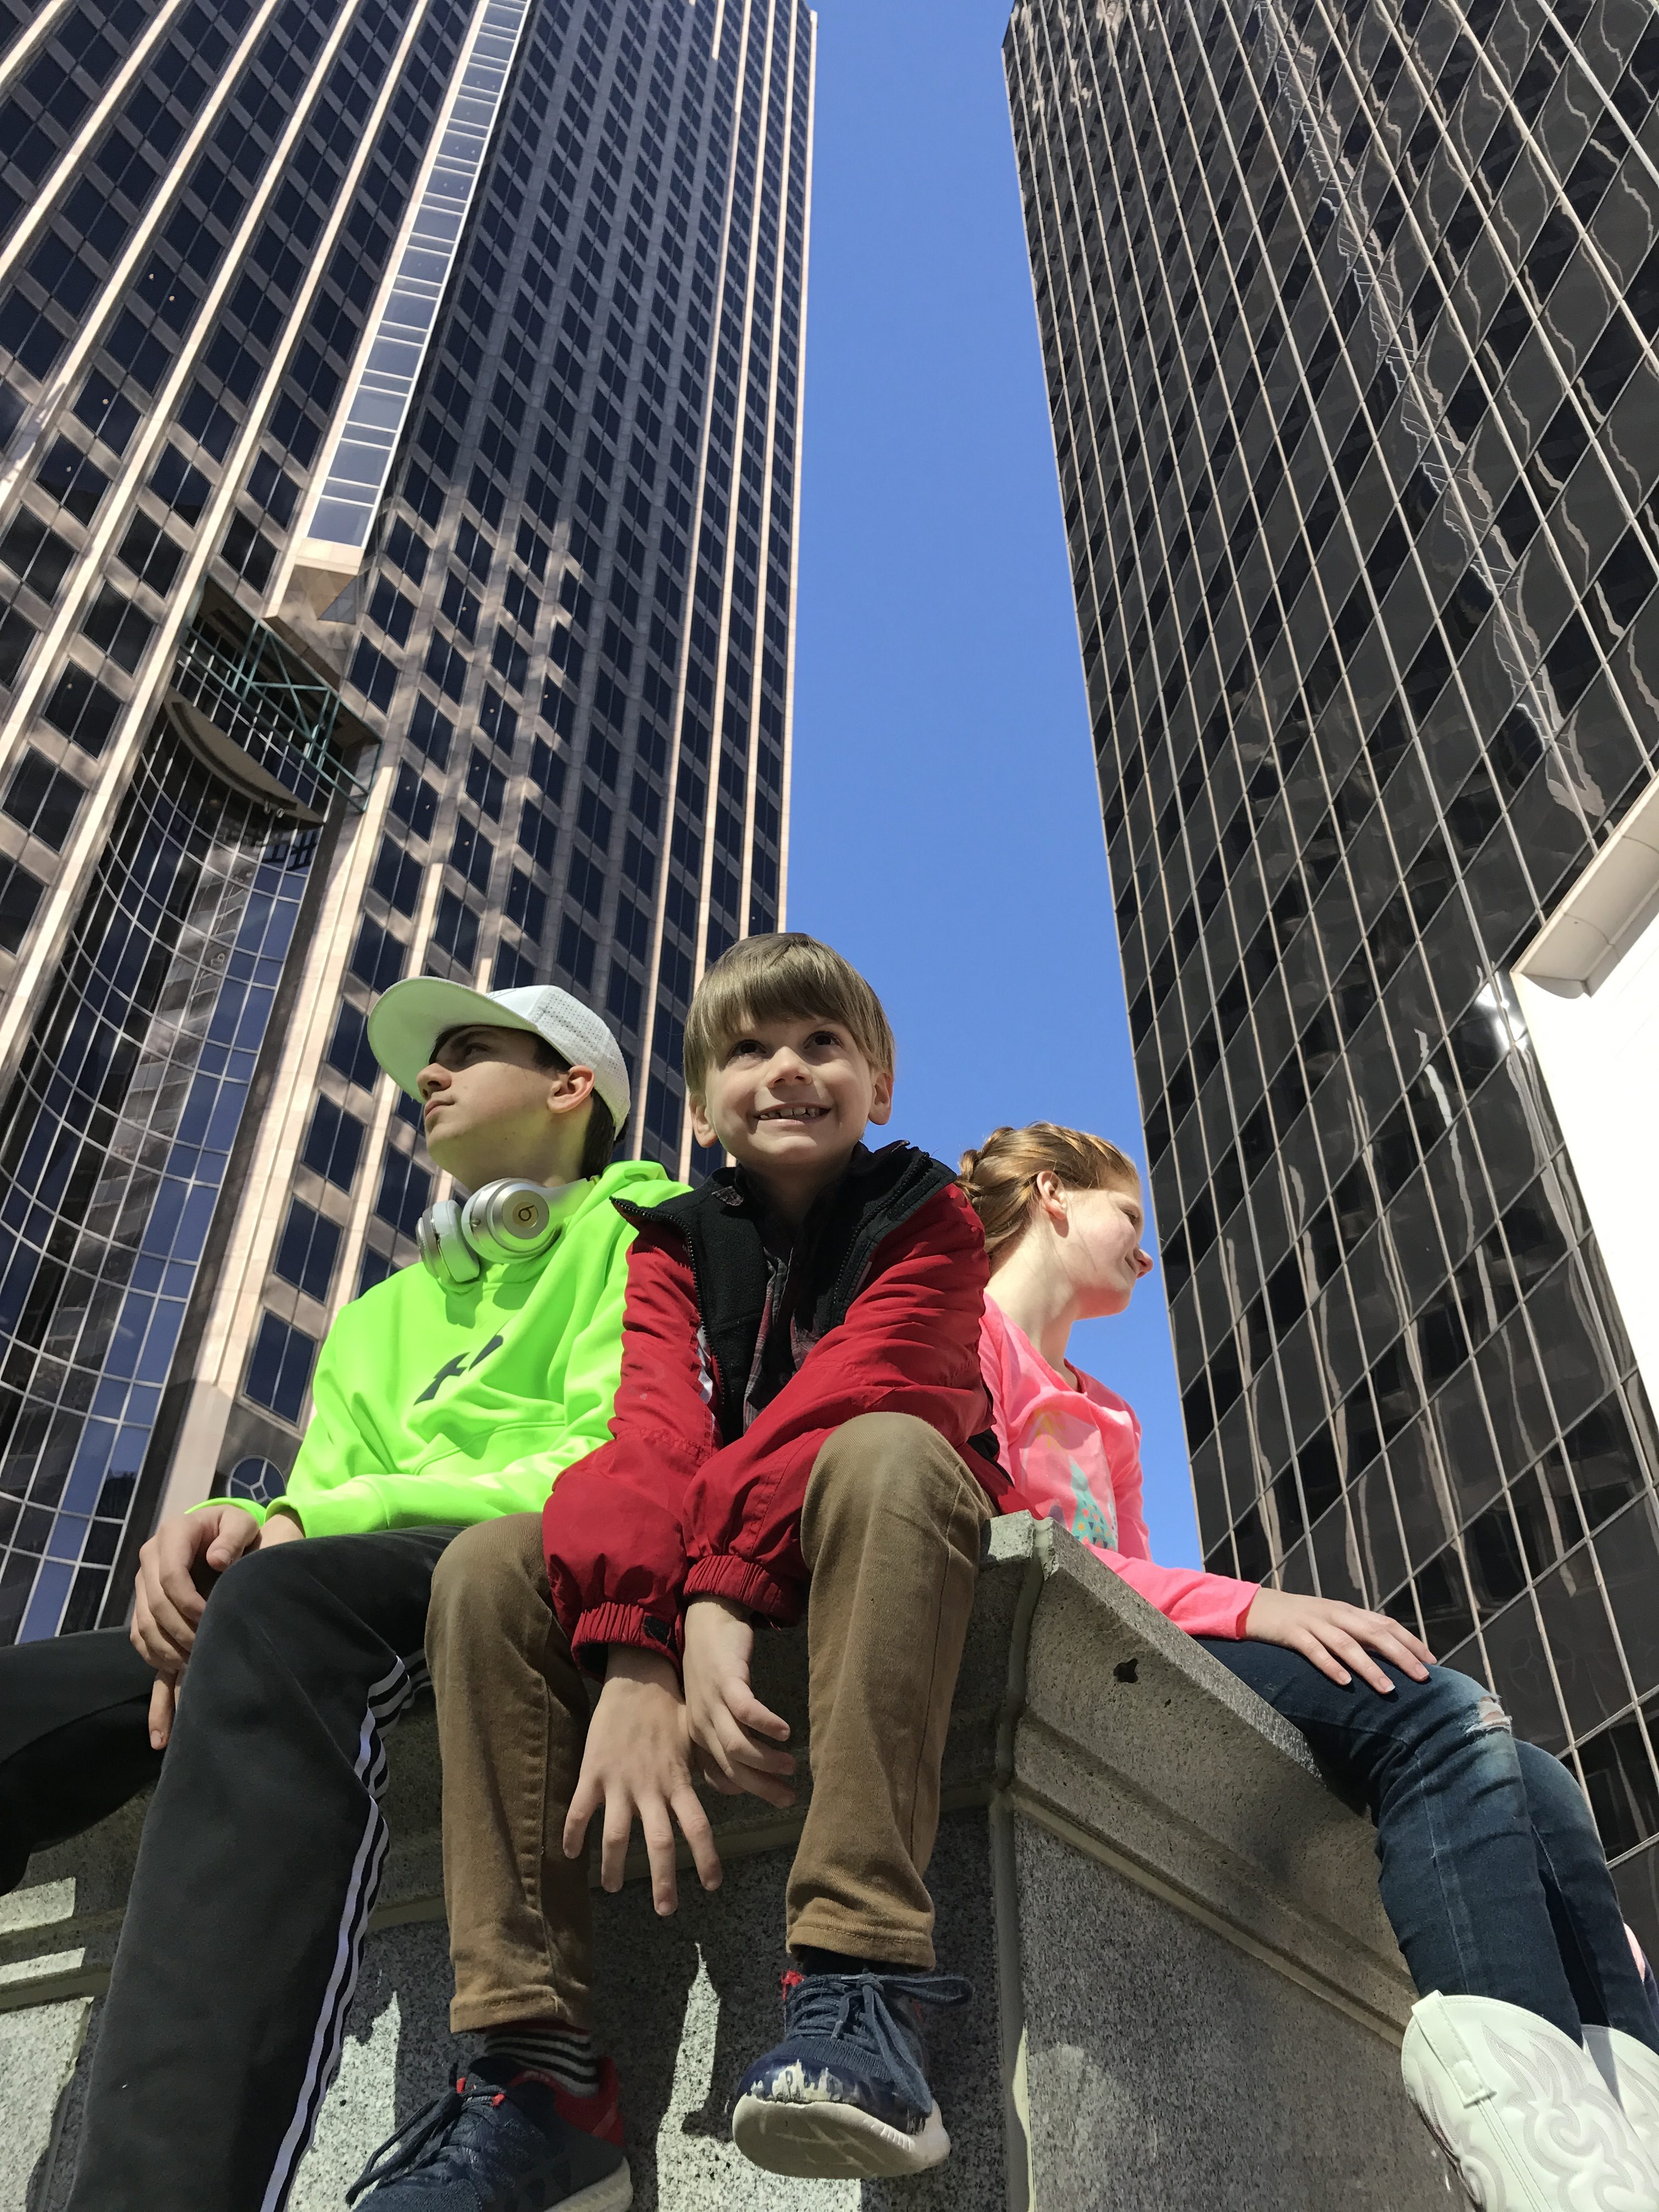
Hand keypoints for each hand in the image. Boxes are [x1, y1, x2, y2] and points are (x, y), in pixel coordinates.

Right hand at [133, 1505, 302, 1747]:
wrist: (224, 1535)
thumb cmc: (238, 1530)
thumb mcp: (241, 1524)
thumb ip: (233, 1537)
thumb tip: (217, 1560)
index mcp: (171, 1537)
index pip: (170, 1578)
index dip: (189, 1604)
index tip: (214, 1619)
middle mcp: (149, 1563)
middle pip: (155, 1610)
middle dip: (182, 1635)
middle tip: (208, 1655)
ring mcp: (145, 1591)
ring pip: (146, 1633)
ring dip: (168, 1657)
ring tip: (194, 1680)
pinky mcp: (149, 1616)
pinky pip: (144, 1649)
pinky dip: (156, 1682)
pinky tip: (163, 1729)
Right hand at [563, 1647, 721, 1913]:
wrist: (637, 1680)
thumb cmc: (669, 1712)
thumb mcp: (695, 1740)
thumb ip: (708, 1769)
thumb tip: (732, 1787)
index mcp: (678, 1781)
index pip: (697, 1827)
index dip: (705, 1858)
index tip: (711, 1886)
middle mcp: (651, 1788)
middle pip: (659, 1843)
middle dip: (663, 1880)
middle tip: (666, 1910)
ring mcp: (620, 1782)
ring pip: (617, 1836)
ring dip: (614, 1867)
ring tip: (613, 1887)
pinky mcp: (593, 1773)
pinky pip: (580, 1811)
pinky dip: (573, 1834)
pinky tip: (569, 1854)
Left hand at [681, 1596, 794, 1807]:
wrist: (705, 1621)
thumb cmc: (712, 1666)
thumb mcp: (711, 1707)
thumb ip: (723, 1737)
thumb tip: (740, 1775)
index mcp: (699, 1735)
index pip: (721, 1776)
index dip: (748, 1790)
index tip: (774, 1796)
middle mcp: (703, 1725)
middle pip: (733, 1768)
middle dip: (762, 1787)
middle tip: (790, 1798)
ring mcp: (713, 1704)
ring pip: (738, 1747)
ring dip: (766, 1761)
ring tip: (791, 1765)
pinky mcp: (727, 1682)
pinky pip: (746, 1711)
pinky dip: (766, 1725)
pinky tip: (785, 1731)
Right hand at [1245, 1586, 1433, 1693]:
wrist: (1253, 1607)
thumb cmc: (1297, 1621)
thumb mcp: (1330, 1623)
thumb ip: (1355, 1635)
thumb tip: (1389, 1658)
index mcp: (1347, 1611)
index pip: (1386, 1624)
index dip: (1410, 1641)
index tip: (1432, 1662)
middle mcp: (1334, 1614)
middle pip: (1373, 1633)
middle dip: (1400, 1655)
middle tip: (1422, 1677)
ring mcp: (1312, 1622)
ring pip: (1347, 1644)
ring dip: (1370, 1667)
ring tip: (1388, 1689)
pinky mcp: (1291, 1632)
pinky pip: (1313, 1650)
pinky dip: (1330, 1666)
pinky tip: (1344, 1682)